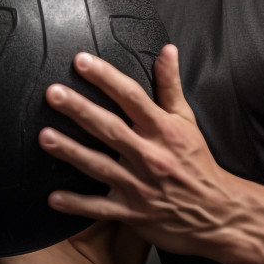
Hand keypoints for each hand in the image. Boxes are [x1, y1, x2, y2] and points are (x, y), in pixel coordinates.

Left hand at [38, 45, 237, 256]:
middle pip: (111, 128)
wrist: (219, 213)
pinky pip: (101, 209)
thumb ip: (171, 85)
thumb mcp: (187, 120)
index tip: (81, 61)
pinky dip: (78, 205)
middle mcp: (150, 156)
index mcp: (163, 130)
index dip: (106, 77)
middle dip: (80, 110)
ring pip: (100, 166)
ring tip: (44, 137)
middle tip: (53, 94)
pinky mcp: (134, 213)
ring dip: (71, 151)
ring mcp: (141, 186)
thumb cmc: (198, 163)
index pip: (132, 97)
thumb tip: (166, 50)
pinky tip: (53, 198)